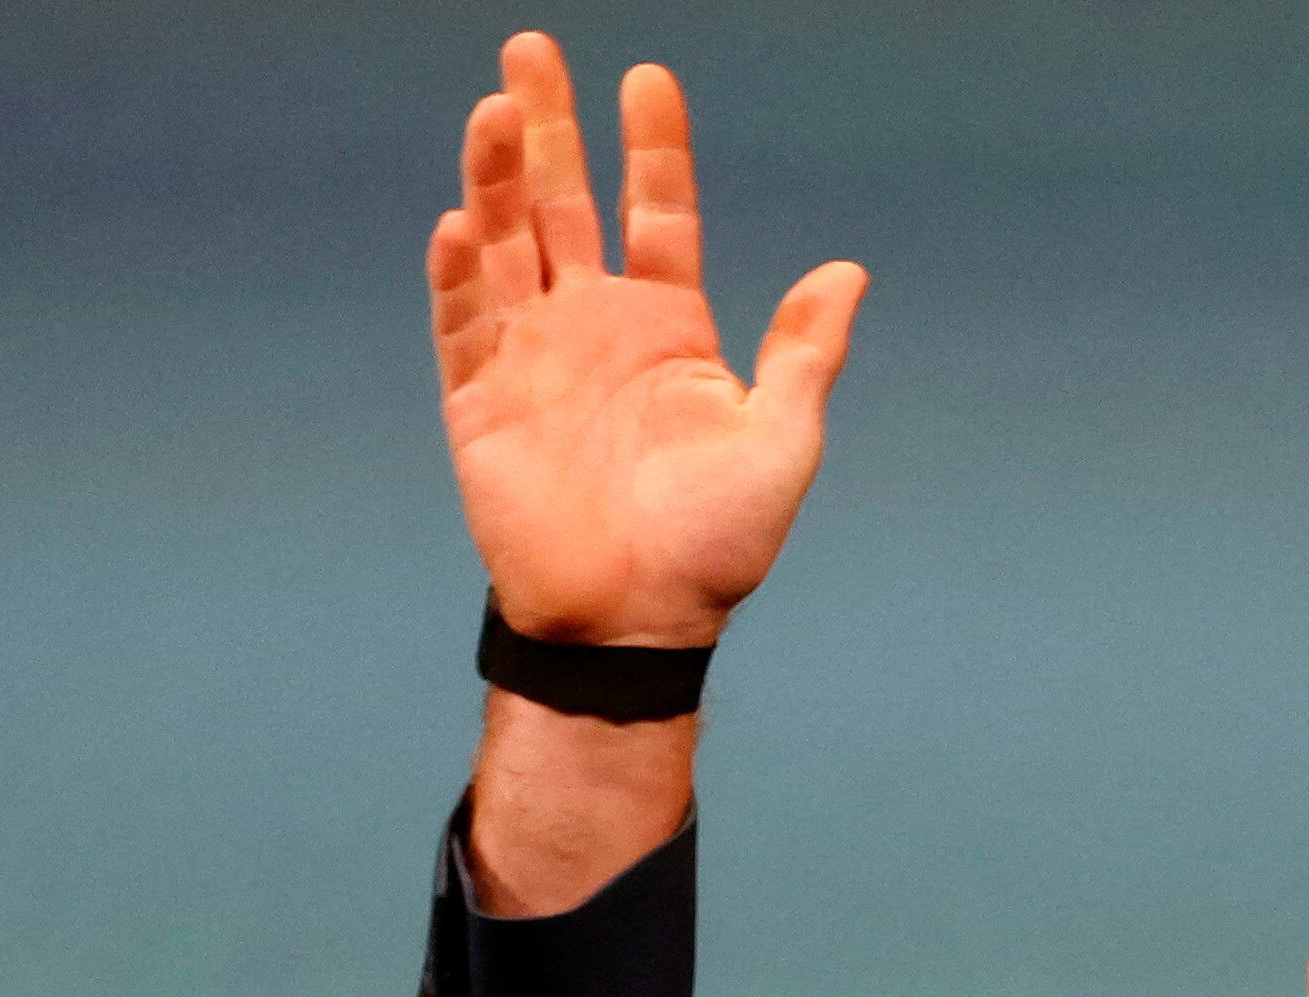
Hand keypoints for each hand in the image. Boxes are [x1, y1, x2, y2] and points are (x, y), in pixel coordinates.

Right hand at [429, 36, 865, 647]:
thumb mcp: (780, 444)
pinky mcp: (480, 404)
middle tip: (531, 48)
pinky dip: (459, 273)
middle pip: (565, 204)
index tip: (647, 76)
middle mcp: (595, 328)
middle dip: (549, 126)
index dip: (652, 147)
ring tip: (495, 108)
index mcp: (668, 329)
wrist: (633, 626)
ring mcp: (533, 359)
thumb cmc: (714, 547)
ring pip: (507, 244)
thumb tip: (849, 272)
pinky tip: (460, 220)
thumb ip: (804, 355)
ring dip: (497, 177)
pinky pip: (464, 323)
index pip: (657, 213)